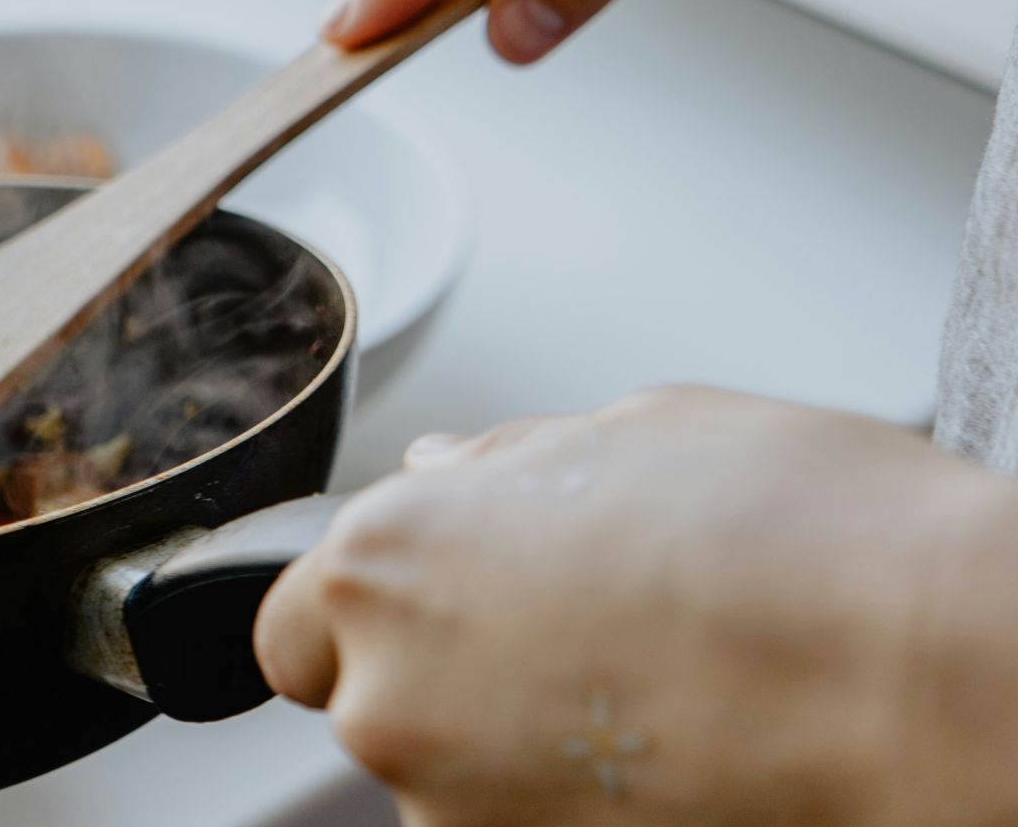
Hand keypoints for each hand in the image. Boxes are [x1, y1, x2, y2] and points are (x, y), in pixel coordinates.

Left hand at [256, 387, 1017, 823]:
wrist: (927, 680)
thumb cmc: (804, 540)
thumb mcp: (638, 432)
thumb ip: (504, 465)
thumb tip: (448, 472)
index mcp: (386, 562)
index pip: (292, 623)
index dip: (364, 613)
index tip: (434, 604)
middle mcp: (390, 696)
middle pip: (373, 702)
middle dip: (447, 672)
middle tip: (575, 637)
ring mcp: (457, 809)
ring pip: (452, 777)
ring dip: (515, 745)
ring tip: (649, 692)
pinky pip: (520, 824)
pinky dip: (571, 805)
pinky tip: (671, 753)